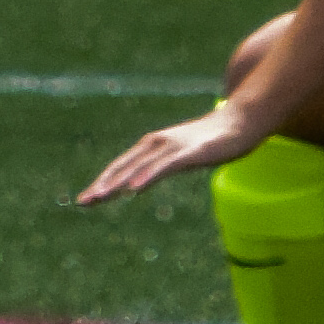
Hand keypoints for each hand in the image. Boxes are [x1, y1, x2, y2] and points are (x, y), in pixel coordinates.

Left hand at [78, 99, 261, 205]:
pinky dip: (147, 177)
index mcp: (152, 145)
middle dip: (102, 185)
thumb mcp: (180, 156)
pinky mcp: (191, 152)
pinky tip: (134, 189)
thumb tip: (140, 182)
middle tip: (82, 202)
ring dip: (119, 182)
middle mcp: (157, 143)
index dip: (102, 182)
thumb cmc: (210, 141)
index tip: (84, 200)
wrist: (241, 121)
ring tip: (101, 197)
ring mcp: (173, 146)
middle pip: (124, 166)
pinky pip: (165, 167)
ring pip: (140, 167)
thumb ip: (161, 166)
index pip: (121, 166)